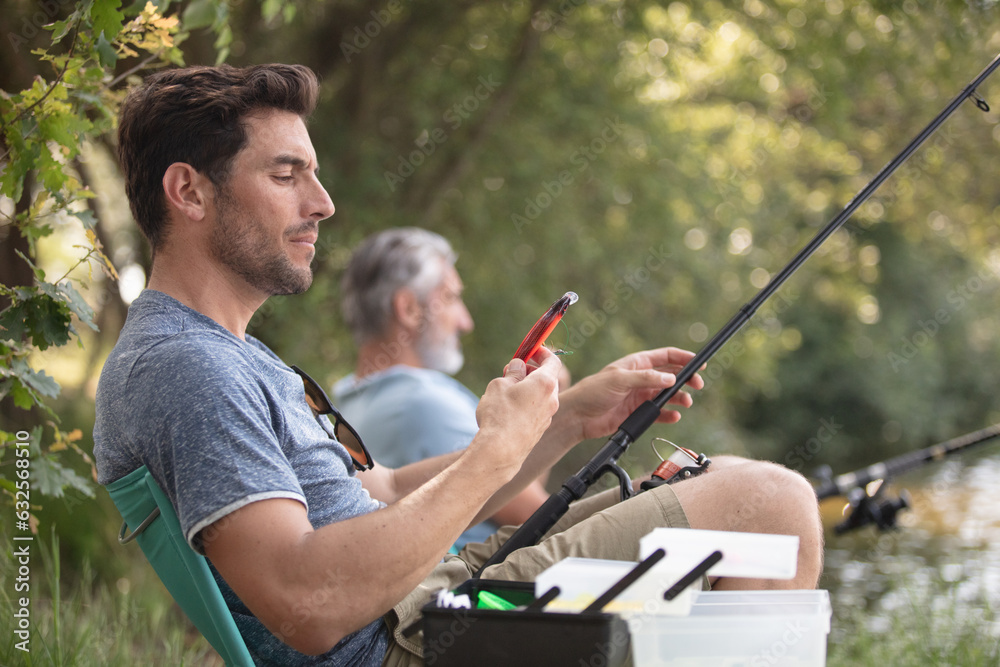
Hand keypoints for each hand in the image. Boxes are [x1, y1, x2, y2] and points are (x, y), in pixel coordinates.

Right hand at [471, 347, 561, 473]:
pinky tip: (507, 410)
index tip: (531, 349)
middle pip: (547, 378)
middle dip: (531, 371)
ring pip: (541, 395)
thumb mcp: (500, 384)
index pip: (553, 360)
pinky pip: (536, 410)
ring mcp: (547, 416)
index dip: (542, 352)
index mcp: (545, 383)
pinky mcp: (540, 430)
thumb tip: (518, 366)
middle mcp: (551, 400)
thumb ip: (512, 372)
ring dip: (527, 388)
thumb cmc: (500, 415)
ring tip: (505, 391)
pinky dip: (527, 403)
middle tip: (512, 370)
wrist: (500, 452)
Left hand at [558, 347, 703, 441]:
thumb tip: (671, 378)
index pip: (666, 357)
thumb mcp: (620, 380)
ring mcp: (640, 395)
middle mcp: (641, 378)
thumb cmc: (593, 391)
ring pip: (667, 395)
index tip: (699, 362)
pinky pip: (659, 413)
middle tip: (698, 385)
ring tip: (686, 402)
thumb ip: (646, 378)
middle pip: (671, 375)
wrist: (579, 416)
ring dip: (679, 398)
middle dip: (686, 379)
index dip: (683, 358)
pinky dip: (668, 415)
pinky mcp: (637, 412)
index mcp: (636, 364)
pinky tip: (674, 416)